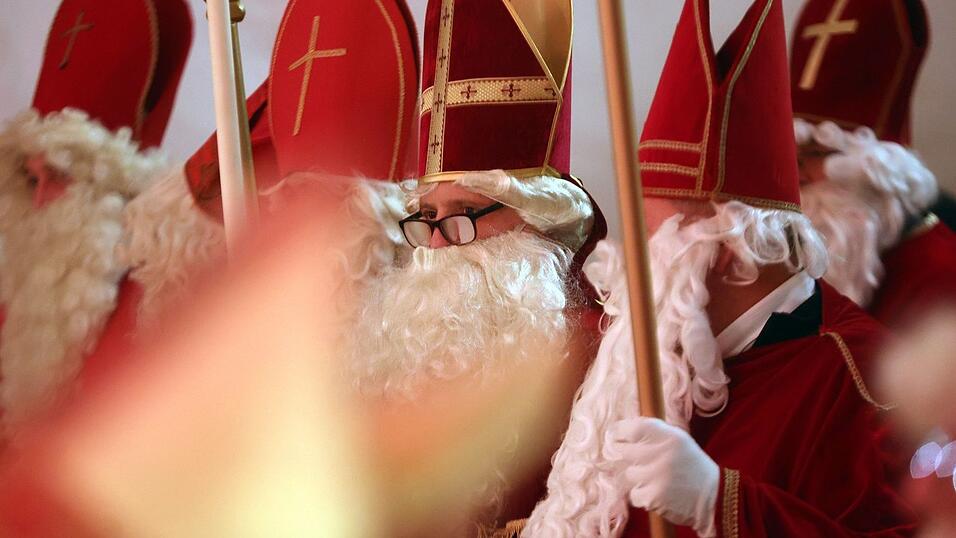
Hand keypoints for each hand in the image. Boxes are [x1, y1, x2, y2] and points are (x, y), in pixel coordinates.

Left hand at [609, 418, 719, 537]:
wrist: (713, 497)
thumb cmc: (690, 465)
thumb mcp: (678, 440)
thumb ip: (653, 432)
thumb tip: (619, 429)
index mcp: (669, 436)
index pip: (633, 428)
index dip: (619, 431)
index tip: (615, 436)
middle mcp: (661, 453)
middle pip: (625, 452)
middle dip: (631, 457)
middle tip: (644, 462)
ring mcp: (656, 476)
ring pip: (630, 474)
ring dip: (639, 478)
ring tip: (657, 479)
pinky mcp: (653, 497)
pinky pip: (634, 494)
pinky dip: (642, 495)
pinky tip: (658, 493)